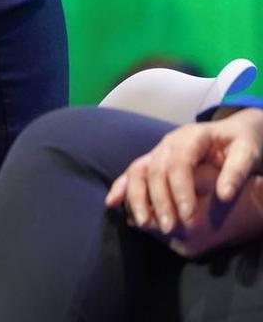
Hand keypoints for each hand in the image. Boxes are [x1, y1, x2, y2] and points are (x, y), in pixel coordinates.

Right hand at [105, 108, 262, 247]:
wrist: (231, 132)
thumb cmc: (240, 143)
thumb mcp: (248, 152)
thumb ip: (236, 171)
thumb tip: (223, 195)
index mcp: (191, 137)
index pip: (179, 163)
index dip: (180, 189)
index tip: (188, 215)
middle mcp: (169, 143)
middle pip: (155, 170)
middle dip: (159, 201)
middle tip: (170, 228)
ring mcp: (157, 151)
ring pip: (137, 171)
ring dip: (137, 197)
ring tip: (144, 223)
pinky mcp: (152, 161)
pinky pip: (131, 172)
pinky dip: (120, 187)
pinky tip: (111, 203)